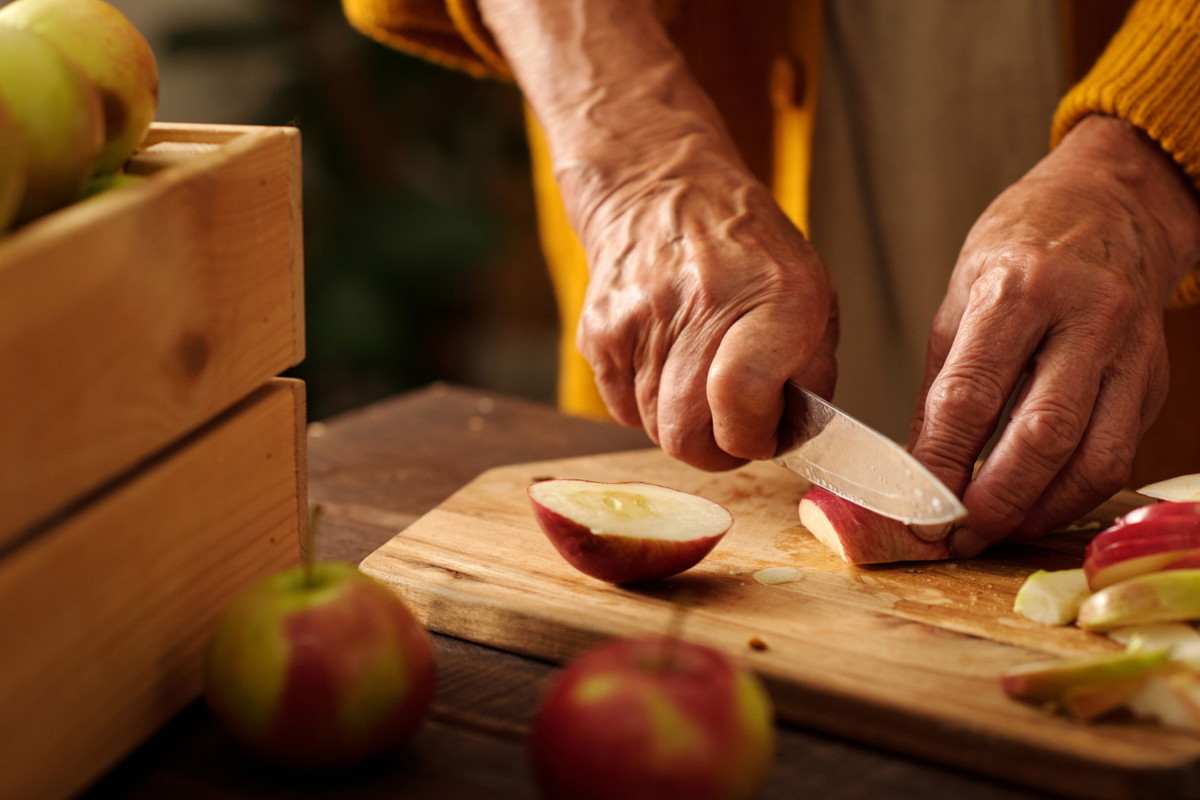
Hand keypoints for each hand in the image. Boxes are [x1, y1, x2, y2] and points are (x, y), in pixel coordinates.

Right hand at [475, 0, 836, 471]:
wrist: (660, 188)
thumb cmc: (745, 248)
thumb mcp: (811, 292)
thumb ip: (813, 370)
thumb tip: (794, 434)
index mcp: (775, 296)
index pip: (741, 404)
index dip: (753, 438)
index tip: (763, 431)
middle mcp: (703, 304)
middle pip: (687, 435)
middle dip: (714, 448)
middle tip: (730, 427)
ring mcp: (641, 318)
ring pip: (654, 428)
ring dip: (681, 422)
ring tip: (699, 378)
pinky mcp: (598, 331)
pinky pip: (622, 409)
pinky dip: (646, 402)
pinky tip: (665, 361)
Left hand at [909, 115, 1199, 554]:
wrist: (1115, 205)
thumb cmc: (1022, 248)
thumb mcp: (960, 298)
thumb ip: (941, 384)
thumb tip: (916, 466)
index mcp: (1020, 290)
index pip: (972, 396)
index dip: (940, 463)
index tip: (912, 507)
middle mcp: (1086, 319)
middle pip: (1041, 436)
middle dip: (993, 501)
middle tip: (955, 538)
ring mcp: (1130, 352)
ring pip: (1092, 459)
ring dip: (1037, 511)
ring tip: (992, 534)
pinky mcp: (1154, 381)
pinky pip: (1117, 455)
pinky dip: (1072, 495)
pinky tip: (1034, 509)